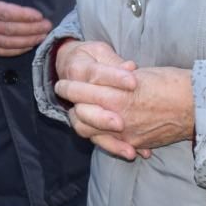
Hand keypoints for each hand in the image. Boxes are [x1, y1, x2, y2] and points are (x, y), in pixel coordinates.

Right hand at [0, 0, 52, 56]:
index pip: (7, 13)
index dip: (25, 16)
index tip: (39, 15)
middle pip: (11, 31)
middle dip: (32, 30)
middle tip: (47, 27)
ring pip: (7, 43)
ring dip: (27, 41)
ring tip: (41, 37)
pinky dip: (14, 51)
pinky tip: (25, 47)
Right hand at [55, 41, 138, 157]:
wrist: (71, 66)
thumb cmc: (90, 56)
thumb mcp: (100, 51)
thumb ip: (115, 62)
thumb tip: (131, 67)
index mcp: (77, 70)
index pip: (96, 74)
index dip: (115, 78)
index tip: (134, 82)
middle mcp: (74, 94)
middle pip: (84, 109)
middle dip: (103, 117)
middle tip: (121, 122)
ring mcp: (80, 112)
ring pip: (87, 129)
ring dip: (109, 141)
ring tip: (130, 150)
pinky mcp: (88, 124)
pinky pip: (97, 139)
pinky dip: (115, 147)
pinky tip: (134, 153)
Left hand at [59, 66, 192, 160]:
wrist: (197, 106)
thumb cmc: (172, 83)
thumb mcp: (141, 75)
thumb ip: (118, 80)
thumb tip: (103, 79)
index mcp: (118, 94)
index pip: (81, 91)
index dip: (68, 86)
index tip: (63, 82)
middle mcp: (118, 116)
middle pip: (79, 114)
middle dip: (70, 104)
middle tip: (66, 94)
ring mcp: (125, 133)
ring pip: (89, 132)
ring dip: (82, 121)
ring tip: (80, 111)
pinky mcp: (135, 144)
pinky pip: (110, 143)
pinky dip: (102, 136)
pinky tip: (100, 128)